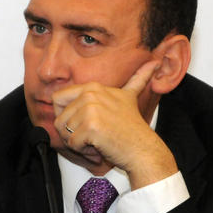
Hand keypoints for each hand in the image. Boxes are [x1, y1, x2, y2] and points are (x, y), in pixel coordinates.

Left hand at [52, 61, 177, 188]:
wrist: (143, 149)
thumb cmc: (132, 129)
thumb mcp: (130, 97)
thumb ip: (137, 80)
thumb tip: (155, 62)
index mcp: (93, 87)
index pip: (57, 98)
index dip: (65, 115)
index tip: (82, 123)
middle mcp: (91, 94)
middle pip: (59, 117)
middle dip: (71, 132)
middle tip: (91, 135)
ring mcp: (91, 109)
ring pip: (64, 131)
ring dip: (78, 142)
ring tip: (98, 140)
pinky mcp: (92, 126)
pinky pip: (72, 143)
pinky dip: (83, 150)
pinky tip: (99, 147)